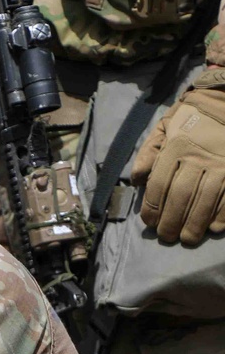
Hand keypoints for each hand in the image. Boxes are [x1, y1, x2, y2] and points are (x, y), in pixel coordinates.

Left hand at [131, 86, 224, 246]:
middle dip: (171, 222)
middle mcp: (198, 156)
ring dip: (195, 225)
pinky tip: (214, 228)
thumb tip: (137, 179)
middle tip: (168, 236)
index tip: (150, 223)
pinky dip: (222, 216)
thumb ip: (150, 151)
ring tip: (188, 238)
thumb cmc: (193, 115)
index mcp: (176, 146)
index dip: (152, 209)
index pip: (159, 185)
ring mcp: (222, 164)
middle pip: (181, 197)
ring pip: (206, 201)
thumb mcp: (166, 125)